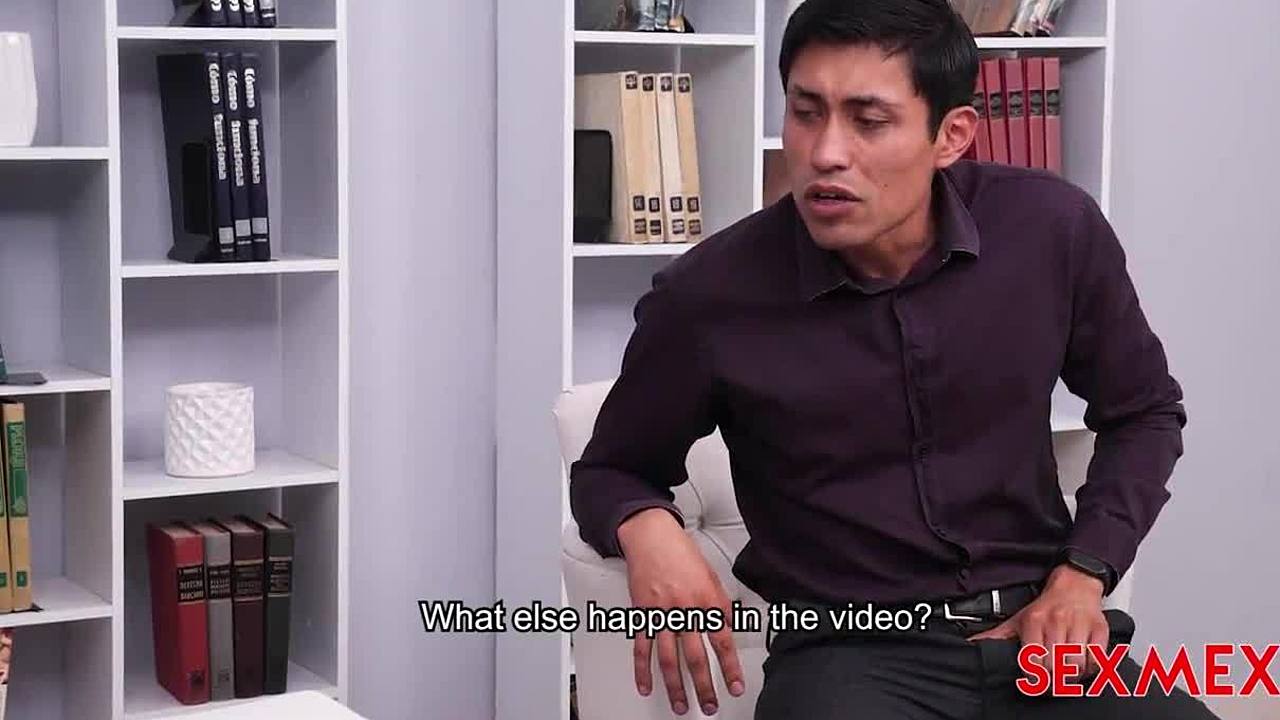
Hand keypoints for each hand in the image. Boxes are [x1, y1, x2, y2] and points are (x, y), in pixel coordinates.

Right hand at [618, 507, 745, 715]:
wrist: (651, 537)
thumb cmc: (682, 554)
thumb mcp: (712, 576)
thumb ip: (720, 604)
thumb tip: (730, 627)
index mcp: (706, 601)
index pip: (722, 641)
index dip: (730, 668)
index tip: (735, 687)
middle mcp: (685, 610)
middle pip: (696, 657)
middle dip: (704, 686)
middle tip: (709, 706)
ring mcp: (661, 614)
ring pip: (669, 658)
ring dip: (675, 686)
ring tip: (681, 705)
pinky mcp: (642, 614)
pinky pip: (642, 647)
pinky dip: (642, 670)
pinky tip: (646, 686)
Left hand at [967, 565, 1107, 680]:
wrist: (1074, 586)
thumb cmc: (1046, 608)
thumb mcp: (1018, 619)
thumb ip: (997, 636)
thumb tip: (973, 644)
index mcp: (1034, 621)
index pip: (1032, 659)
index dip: (1034, 678)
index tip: (1035, 684)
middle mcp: (1056, 621)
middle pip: (1054, 666)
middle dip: (1053, 681)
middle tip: (1052, 683)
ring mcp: (1079, 625)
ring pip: (1076, 664)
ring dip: (1072, 676)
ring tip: (1067, 674)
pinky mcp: (1099, 629)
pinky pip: (1097, 658)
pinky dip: (1091, 668)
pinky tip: (1084, 665)